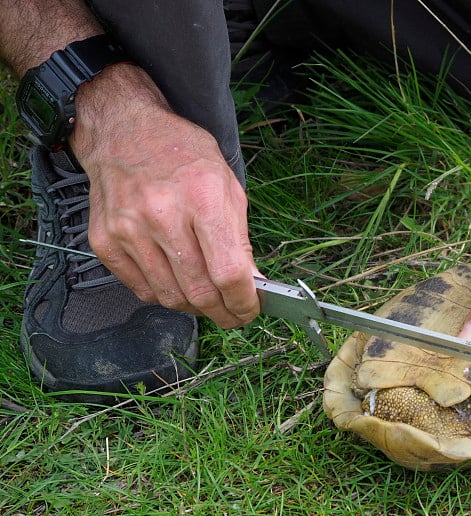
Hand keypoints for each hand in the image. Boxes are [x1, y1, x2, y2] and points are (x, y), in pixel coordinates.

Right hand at [70, 64, 260, 328]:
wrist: (124, 131)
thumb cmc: (184, 156)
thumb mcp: (227, 186)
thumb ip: (240, 238)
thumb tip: (251, 284)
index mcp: (202, 198)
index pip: (228, 272)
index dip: (243, 302)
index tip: (250, 310)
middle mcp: (162, 216)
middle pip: (199, 291)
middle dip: (223, 312)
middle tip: (233, 315)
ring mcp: (128, 230)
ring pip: (170, 296)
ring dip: (195, 308)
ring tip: (208, 300)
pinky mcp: (105, 241)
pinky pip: (142, 289)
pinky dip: (165, 296)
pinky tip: (178, 285)